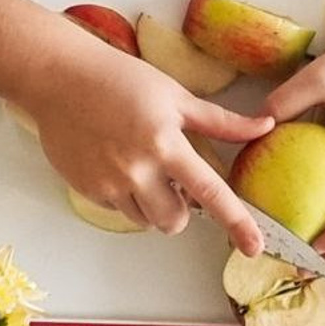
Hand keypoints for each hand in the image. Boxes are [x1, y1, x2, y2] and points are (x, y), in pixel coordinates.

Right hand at [22, 46, 270, 255]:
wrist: (60, 78)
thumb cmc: (119, 79)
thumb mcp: (174, 95)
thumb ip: (219, 121)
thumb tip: (264, 125)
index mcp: (166, 143)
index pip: (210, 191)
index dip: (236, 221)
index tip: (254, 247)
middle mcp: (138, 169)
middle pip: (175, 222)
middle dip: (182, 210)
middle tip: (173, 180)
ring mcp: (109, 183)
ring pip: (145, 221)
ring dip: (153, 205)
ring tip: (142, 167)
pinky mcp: (87, 190)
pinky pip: (119, 210)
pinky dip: (126, 196)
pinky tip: (116, 163)